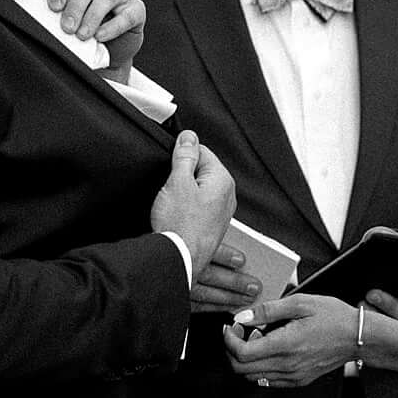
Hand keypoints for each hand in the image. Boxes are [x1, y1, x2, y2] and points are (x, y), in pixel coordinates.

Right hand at [155, 125, 250, 296]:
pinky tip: (176, 217)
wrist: (178, 260)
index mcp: (222, 180)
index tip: (171, 166)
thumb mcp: (177, 182)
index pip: (202, 151)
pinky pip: (198, 207)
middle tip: (170, 189)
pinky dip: (186, 208)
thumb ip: (185, 156)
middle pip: (201, 171)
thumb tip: (189, 136)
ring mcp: (221, 213)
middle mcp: (227, 196)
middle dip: (183, 175)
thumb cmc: (179, 225)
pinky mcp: (211, 226)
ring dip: (184, 193)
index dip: (182, 156)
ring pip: (198, 190)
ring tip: (173, 206)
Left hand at [225, 286, 350, 388]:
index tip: (232, 326)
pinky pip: (267, 380)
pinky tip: (269, 350)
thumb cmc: (334, 317)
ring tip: (257, 339)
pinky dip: (259, 367)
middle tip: (240, 331)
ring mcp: (292, 376)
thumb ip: (267, 310)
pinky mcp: (298, 381)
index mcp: (285, 345)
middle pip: (241, 368)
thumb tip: (243, 317)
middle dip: (232, 349)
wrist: (358, 337)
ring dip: (246, 359)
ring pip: (252, 376)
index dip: (229, 339)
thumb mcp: (300, 303)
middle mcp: (287, 365)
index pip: (241, 352)